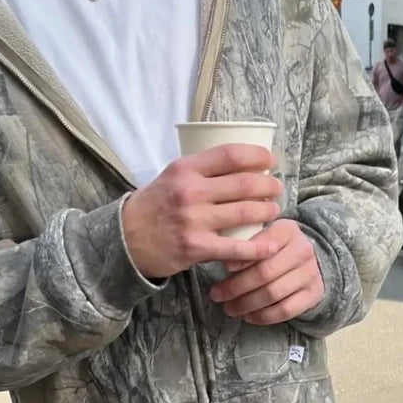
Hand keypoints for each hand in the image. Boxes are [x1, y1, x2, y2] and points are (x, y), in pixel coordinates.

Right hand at [121, 146, 283, 279]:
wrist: (126, 240)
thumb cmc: (155, 206)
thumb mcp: (171, 176)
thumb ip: (201, 170)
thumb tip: (241, 162)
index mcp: (185, 169)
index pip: (230, 155)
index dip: (257, 156)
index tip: (270, 159)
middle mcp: (190, 192)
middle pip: (244, 184)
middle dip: (268, 185)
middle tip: (276, 188)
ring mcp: (194, 221)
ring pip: (245, 213)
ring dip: (266, 211)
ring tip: (273, 210)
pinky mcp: (197, 248)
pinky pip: (236, 248)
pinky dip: (258, 248)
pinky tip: (271, 246)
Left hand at [209, 218, 324, 325]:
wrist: (307, 263)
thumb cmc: (276, 249)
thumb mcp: (264, 236)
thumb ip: (247, 242)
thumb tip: (223, 258)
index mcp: (287, 230)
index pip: (263, 246)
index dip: (243, 258)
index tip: (225, 268)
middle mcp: (303, 250)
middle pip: (264, 273)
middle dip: (236, 286)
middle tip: (217, 295)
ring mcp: (310, 274)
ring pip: (273, 293)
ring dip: (246, 304)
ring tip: (229, 308)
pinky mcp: (314, 294)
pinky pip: (285, 310)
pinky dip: (263, 316)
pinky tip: (249, 317)